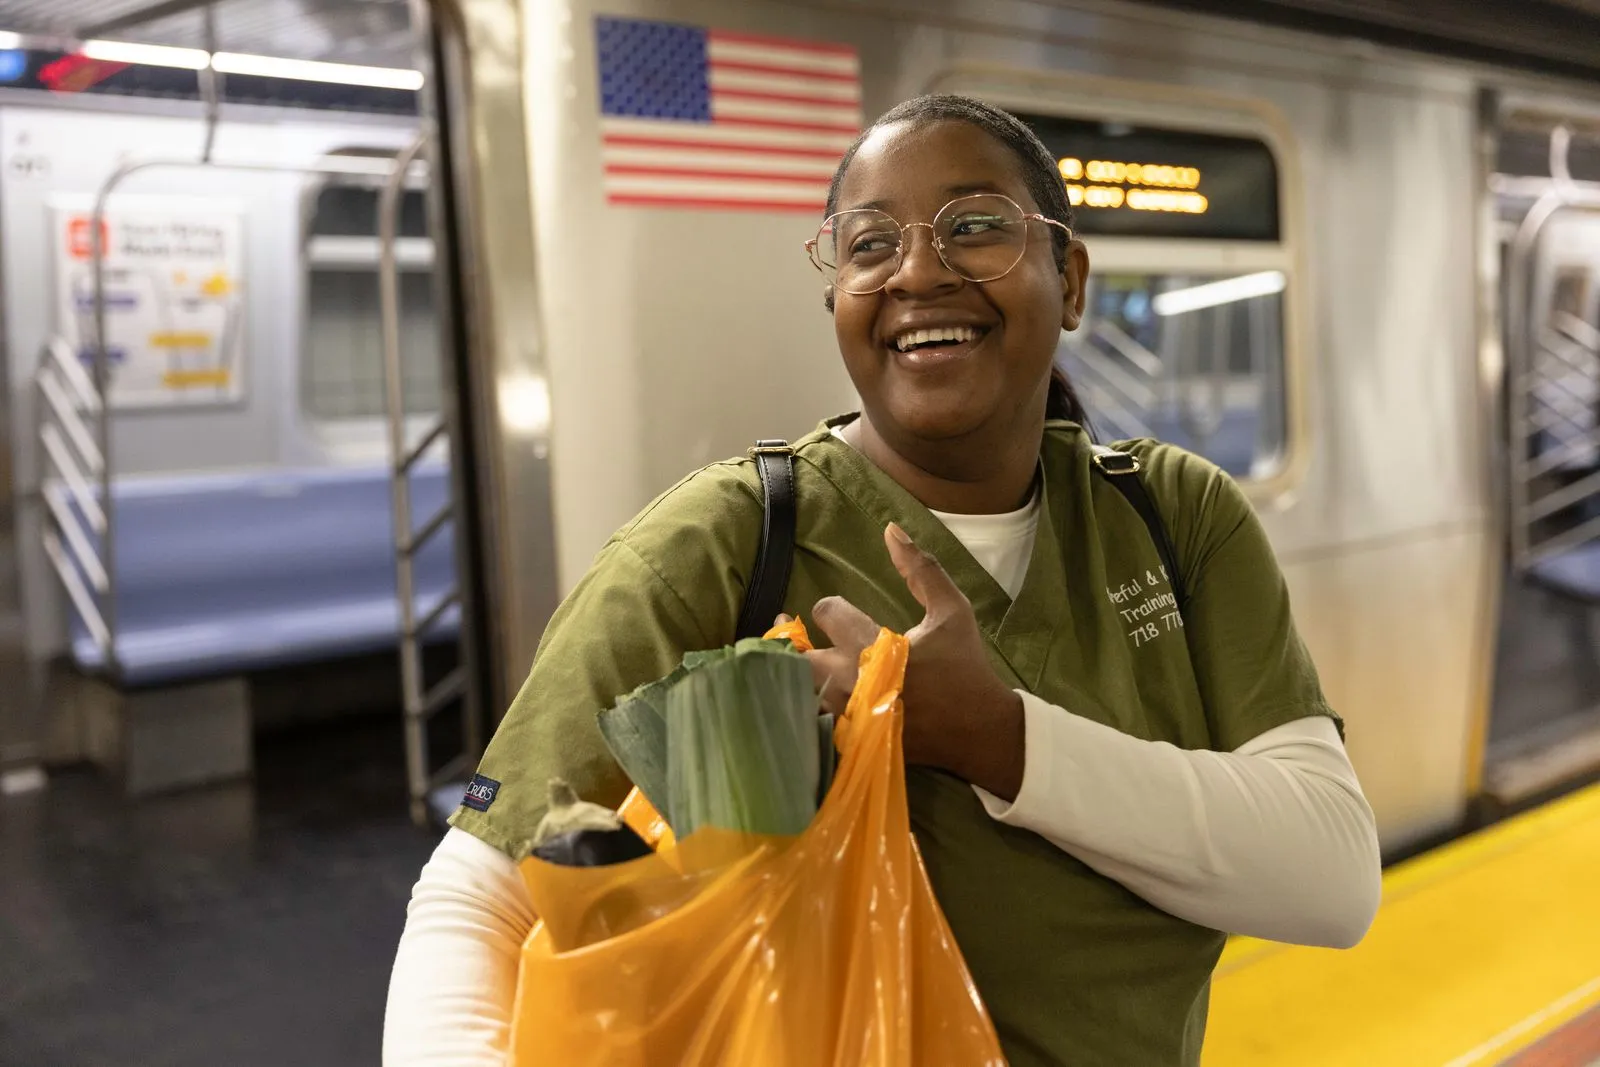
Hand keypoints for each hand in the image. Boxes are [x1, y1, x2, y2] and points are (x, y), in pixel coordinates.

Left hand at [803, 524, 1025, 798]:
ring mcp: (847, 715)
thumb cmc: (964, 667)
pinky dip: (804, 710)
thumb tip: (891, 529)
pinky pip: (812, 724)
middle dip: (791, 644)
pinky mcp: (849, 740)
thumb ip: (921, 570)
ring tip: (795, 665)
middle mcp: (850, 681)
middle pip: (796, 659)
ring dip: (795, 676)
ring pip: (798, 693)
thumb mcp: (952, 610)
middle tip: (790, 633)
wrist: (978, 730)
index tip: (836, 612)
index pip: (827, 612)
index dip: (829, 608)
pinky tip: (807, 699)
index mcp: (871, 646)